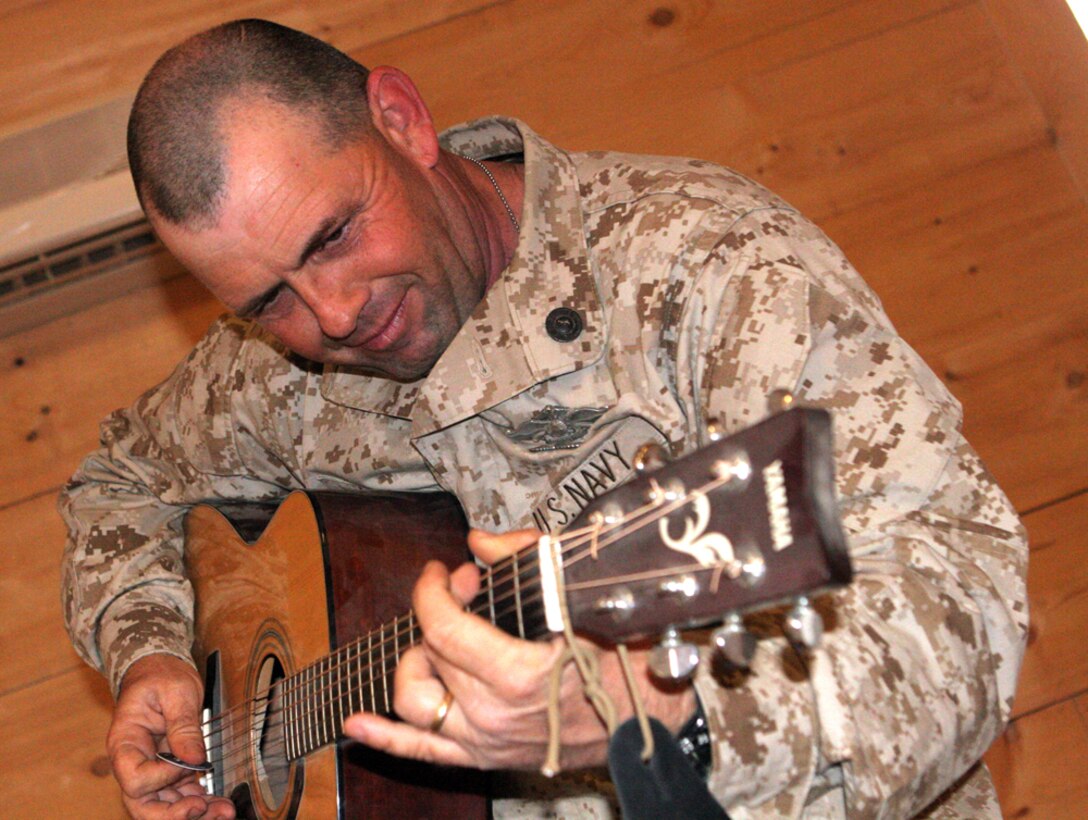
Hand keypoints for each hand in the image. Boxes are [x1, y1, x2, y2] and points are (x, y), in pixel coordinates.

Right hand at [107, 654, 235, 818]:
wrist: (160, 671)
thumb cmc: (161, 676)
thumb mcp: (175, 690)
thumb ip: (183, 724)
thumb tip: (193, 758)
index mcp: (125, 742)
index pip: (135, 779)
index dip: (162, 779)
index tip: (190, 764)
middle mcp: (134, 762)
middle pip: (143, 805)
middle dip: (173, 815)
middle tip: (203, 809)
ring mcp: (152, 769)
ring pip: (164, 806)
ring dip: (193, 813)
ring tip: (224, 811)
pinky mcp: (170, 771)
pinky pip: (180, 796)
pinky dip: (200, 803)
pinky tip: (220, 804)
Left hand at [342, 529, 694, 771]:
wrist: (645, 719)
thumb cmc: (622, 657)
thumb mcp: (580, 596)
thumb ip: (525, 558)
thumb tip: (477, 542)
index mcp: (517, 674)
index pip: (442, 626)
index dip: (433, 589)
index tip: (441, 572)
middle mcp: (492, 714)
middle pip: (429, 652)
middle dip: (437, 612)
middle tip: (462, 592)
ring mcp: (483, 741)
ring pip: (414, 698)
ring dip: (417, 660)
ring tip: (438, 642)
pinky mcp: (482, 758)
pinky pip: (421, 752)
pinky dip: (384, 738)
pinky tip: (357, 722)